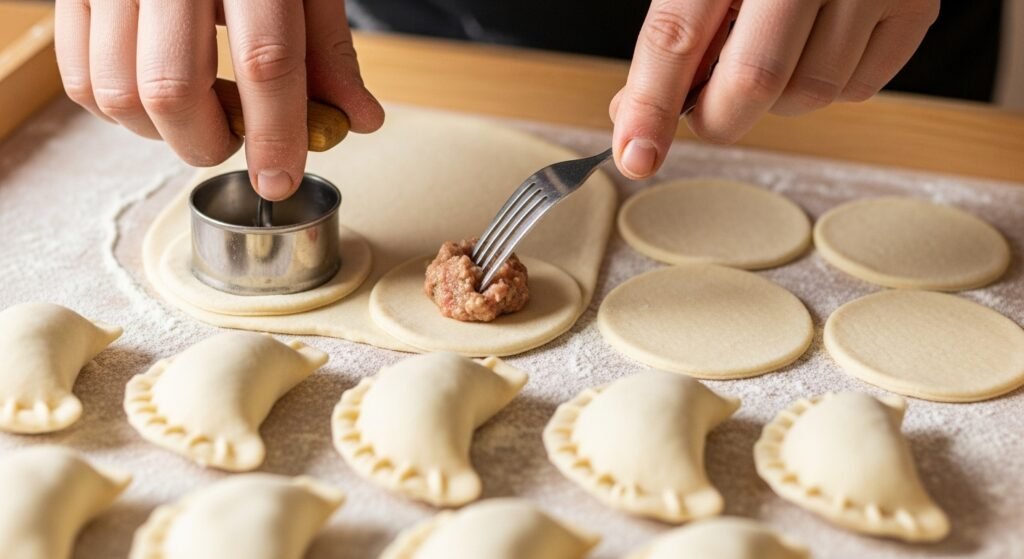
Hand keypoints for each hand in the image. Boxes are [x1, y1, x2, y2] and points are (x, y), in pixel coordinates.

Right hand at [55, 0, 384, 200]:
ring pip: (117, 94)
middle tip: (234, 140)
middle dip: (208, 143)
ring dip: (162, 132)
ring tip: (200, 109)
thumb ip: (328, 50)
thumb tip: (356, 120)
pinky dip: (121, 111)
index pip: (265, 60)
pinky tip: (157, 93)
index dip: (275, 133)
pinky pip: (81, 80)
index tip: (279, 180)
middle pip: (172, 90)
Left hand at [609, 0, 938, 178]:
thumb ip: (674, 32)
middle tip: (708, 107)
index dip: (651, 105)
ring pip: (810, 95)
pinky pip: (859, 88)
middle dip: (719, 116)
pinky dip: (830, 84)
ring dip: (778, 99)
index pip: (676, 35)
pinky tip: (822, 41)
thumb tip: (632, 117)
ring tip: (777, 49)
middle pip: (753, 82)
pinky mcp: (916, 4)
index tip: (635, 156)